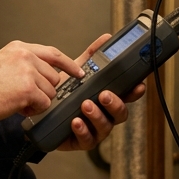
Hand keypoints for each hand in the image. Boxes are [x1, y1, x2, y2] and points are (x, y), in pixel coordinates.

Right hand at [0, 41, 83, 125]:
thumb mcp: (2, 63)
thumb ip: (23, 64)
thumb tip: (45, 76)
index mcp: (19, 47)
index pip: (53, 53)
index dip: (68, 64)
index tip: (78, 72)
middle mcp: (25, 55)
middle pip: (53, 77)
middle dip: (44, 90)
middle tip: (24, 97)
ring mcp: (27, 71)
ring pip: (50, 91)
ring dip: (37, 101)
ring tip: (16, 101)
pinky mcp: (27, 88)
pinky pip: (44, 103)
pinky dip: (33, 109)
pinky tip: (16, 107)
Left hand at [54, 33, 145, 152]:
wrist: (40, 111)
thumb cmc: (64, 93)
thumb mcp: (78, 73)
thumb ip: (92, 57)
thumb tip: (106, 38)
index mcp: (108, 98)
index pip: (127, 95)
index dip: (135, 91)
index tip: (138, 85)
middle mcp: (105, 115)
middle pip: (120, 113)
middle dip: (115, 104)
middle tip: (104, 94)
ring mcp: (94, 129)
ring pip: (105, 126)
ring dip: (97, 115)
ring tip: (86, 105)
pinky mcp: (80, 141)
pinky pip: (87, 139)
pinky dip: (82, 130)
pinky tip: (76, 121)